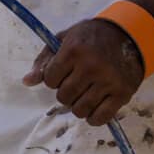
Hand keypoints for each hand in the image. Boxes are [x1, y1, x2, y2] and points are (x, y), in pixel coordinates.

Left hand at [23, 19, 145, 126]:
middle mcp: (91, 66)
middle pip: (64, 97)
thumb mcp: (63, 40)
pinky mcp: (123, 93)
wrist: (127, 35)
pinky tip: (92, 109)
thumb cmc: (89, 37)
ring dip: (77, 106)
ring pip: (80, 110)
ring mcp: (108, 81)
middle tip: (73, 84)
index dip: (52, 79)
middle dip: (64, 93)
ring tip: (82, 95)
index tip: (61, 74)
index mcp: (74, 50)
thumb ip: (44, 60)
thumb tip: (27, 82)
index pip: (50, 80)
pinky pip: (101, 117)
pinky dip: (93, 118)